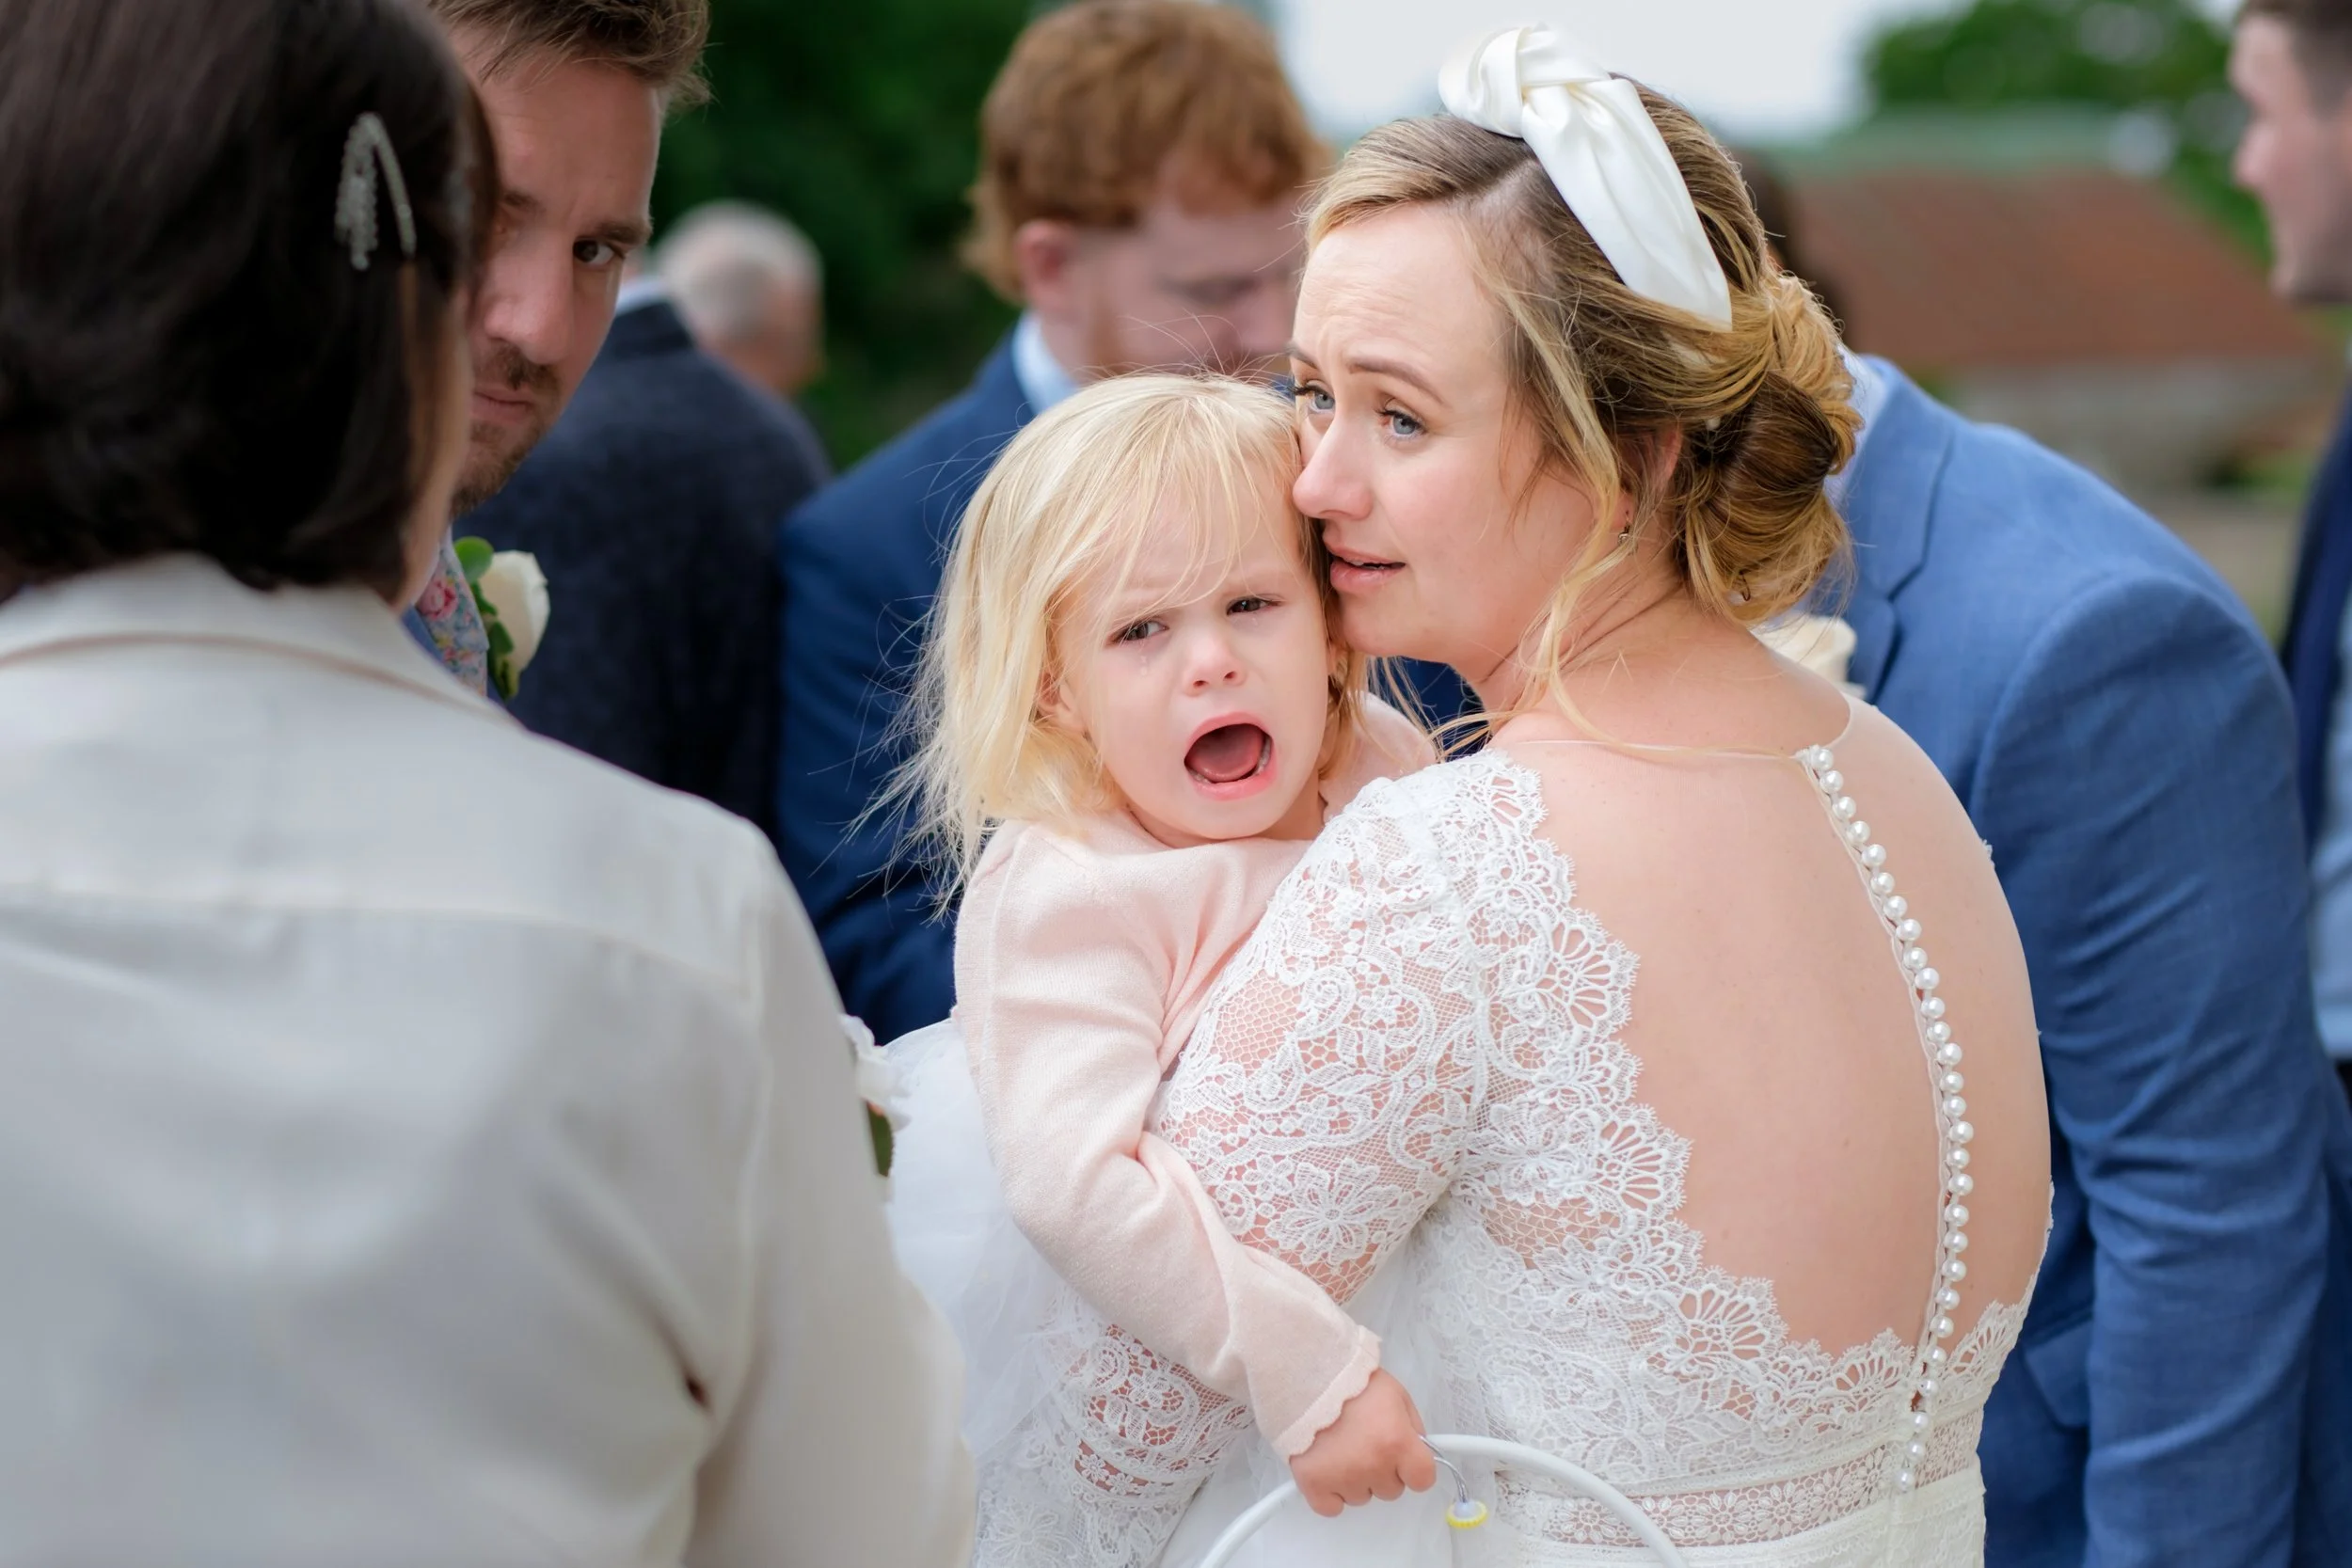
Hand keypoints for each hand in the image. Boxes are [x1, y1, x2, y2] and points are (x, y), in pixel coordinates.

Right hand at [1287, 1369, 1436, 1517]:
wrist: (1307, 1376)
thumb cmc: (1352, 1383)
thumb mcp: (1396, 1395)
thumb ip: (1413, 1427)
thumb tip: (1418, 1451)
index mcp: (1397, 1442)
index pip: (1423, 1479)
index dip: (1414, 1468)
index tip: (1405, 1460)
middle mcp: (1373, 1465)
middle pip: (1391, 1490)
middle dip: (1383, 1471)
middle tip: (1366, 1443)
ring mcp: (1342, 1478)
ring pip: (1361, 1498)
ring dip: (1356, 1480)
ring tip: (1342, 1448)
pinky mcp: (1314, 1484)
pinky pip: (1331, 1508)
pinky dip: (1331, 1494)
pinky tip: (1328, 1469)